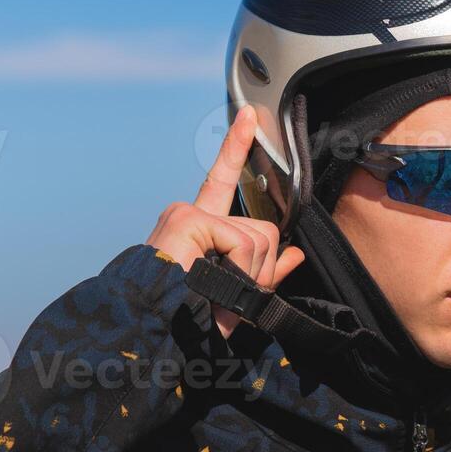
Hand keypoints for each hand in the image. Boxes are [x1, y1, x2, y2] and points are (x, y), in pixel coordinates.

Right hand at [145, 105, 305, 337]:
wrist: (156, 336)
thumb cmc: (190, 320)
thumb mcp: (237, 294)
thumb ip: (265, 272)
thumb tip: (294, 254)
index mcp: (200, 227)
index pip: (223, 180)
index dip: (237, 148)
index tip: (250, 115)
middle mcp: (191, 214)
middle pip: (263, 230)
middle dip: (259, 271)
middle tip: (228, 298)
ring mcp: (188, 215)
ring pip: (259, 238)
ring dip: (249, 276)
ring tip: (217, 296)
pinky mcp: (188, 220)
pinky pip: (242, 244)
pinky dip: (239, 271)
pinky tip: (211, 283)